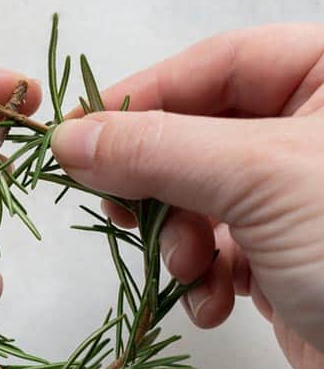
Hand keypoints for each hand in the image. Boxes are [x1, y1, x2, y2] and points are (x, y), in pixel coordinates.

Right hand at [51, 24, 323, 368]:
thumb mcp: (260, 179)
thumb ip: (158, 150)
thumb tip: (70, 137)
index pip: (216, 64)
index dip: (144, 97)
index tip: (80, 132)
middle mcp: (311, 134)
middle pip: (197, 136)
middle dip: (160, 185)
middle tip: (122, 211)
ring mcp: (296, 199)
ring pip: (197, 199)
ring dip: (178, 239)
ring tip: (189, 269)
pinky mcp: (284, 257)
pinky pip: (216, 251)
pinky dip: (201, 279)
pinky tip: (213, 304)